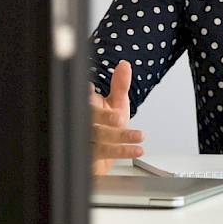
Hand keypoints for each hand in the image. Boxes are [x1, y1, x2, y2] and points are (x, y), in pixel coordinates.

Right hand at [91, 60, 142, 175]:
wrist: (104, 156)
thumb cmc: (108, 128)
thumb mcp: (116, 104)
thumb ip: (120, 85)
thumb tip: (125, 65)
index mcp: (88, 107)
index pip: (84, 100)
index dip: (86, 95)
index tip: (91, 89)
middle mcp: (84, 124)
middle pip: (88, 120)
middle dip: (102, 117)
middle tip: (118, 118)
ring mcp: (87, 141)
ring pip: (98, 138)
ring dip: (119, 137)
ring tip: (138, 135)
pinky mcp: (92, 158)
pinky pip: (105, 155)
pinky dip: (123, 151)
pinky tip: (136, 149)